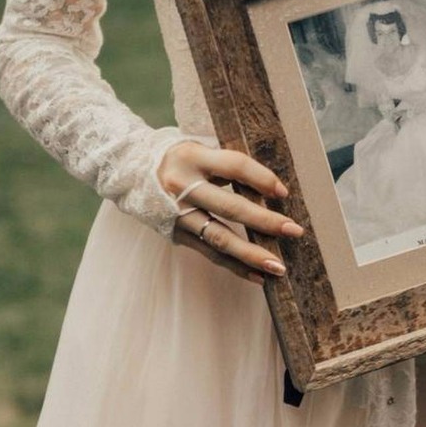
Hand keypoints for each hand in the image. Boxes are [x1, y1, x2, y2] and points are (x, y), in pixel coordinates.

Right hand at [158, 141, 303, 283]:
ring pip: (220, 237)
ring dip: (252, 254)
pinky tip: (259, 276)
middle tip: (294, 231)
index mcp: (192, 157)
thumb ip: (228, 166)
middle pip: (230, 206)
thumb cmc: (180, 159)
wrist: (131, 172)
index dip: (261, 178)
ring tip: (279, 267)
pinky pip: (210, 253)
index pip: (234, 166)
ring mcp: (178, 213)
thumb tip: (270, 189)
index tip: (283, 193)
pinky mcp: (177, 233)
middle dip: (264, 221)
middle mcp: (183, 186)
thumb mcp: (200, 151)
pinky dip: (236, 266)